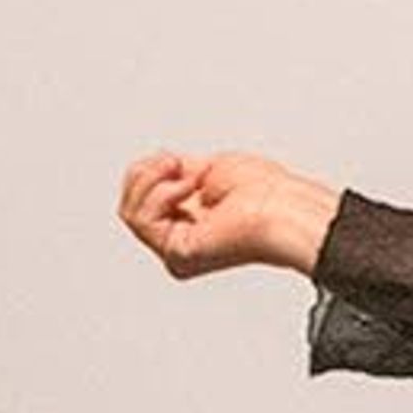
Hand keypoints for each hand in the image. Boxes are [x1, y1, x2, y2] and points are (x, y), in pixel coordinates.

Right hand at [120, 148, 340, 279]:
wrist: (283, 207)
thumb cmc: (267, 192)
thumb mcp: (205, 169)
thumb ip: (175, 176)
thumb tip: (153, 170)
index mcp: (189, 221)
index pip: (141, 198)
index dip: (149, 170)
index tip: (175, 158)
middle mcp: (181, 239)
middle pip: (129, 205)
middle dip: (147, 173)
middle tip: (176, 163)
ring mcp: (177, 250)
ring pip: (130, 212)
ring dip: (153, 181)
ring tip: (186, 175)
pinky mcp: (177, 254)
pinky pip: (142, 220)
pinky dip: (162, 193)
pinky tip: (190, 187)